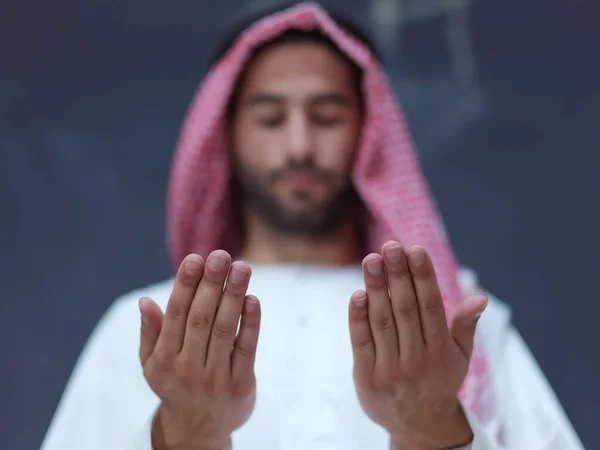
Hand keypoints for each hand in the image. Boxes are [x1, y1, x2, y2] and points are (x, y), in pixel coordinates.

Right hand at [138, 250, 260, 449]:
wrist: (198, 431)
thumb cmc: (175, 385)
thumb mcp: (152, 365)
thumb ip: (150, 333)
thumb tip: (145, 301)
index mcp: (163, 359)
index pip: (176, 314)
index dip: (186, 285)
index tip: (195, 258)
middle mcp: (187, 368)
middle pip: (201, 318)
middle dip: (212, 284)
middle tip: (222, 255)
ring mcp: (215, 377)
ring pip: (224, 329)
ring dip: (233, 295)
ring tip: (241, 267)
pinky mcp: (240, 384)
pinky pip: (246, 348)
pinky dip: (250, 322)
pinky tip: (252, 299)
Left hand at [348, 241, 486, 449]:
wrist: (419, 426)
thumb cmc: (439, 380)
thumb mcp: (459, 356)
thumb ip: (464, 325)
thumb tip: (480, 297)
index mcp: (441, 348)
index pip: (431, 305)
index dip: (423, 276)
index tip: (415, 249)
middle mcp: (417, 357)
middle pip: (405, 308)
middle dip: (397, 275)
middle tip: (390, 246)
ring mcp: (391, 367)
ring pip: (383, 321)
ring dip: (376, 288)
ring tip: (371, 260)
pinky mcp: (367, 376)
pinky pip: (362, 342)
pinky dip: (358, 318)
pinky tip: (358, 294)